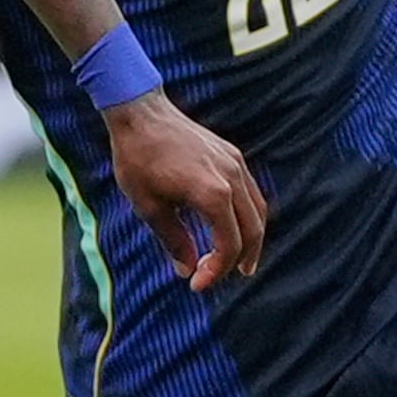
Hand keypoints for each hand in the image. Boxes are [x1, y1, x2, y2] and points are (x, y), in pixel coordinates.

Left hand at [101, 91, 266, 288]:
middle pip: (253, 229)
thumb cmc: (138, 158)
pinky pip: (250, 192)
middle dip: (241, 258)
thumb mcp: (149, 206)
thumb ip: (173, 240)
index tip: (197, 284)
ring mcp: (235, 163)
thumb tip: (187, 271)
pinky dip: (247, 214)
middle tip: (227, 276)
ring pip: (257, 210)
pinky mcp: (231, 154)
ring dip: (251, 237)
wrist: (139, 112)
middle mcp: (232, 177)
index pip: (229, 244)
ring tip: (239, 259)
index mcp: (212, 193)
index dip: (216, 270)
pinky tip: (233, 225)